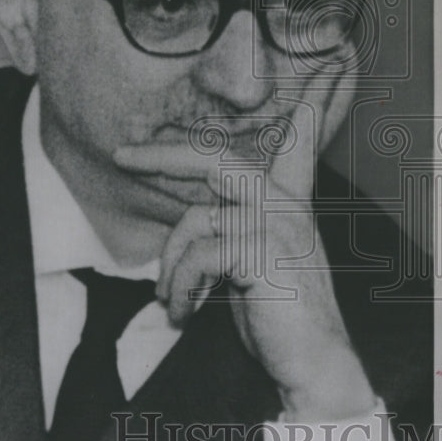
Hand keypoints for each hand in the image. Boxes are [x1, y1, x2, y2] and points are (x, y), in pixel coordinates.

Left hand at [113, 81, 376, 421]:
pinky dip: (180, 287)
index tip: (319, 75)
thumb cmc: (279, 317)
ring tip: (170, 299)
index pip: (297, 144)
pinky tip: (182, 312)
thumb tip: (190, 223)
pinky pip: (199, 255)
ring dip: (173, 265)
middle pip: (217, 157)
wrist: (313, 365)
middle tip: (122, 154)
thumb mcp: (253, 265)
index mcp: (288, 203)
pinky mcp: (263, 252)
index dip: (304, 109)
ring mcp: (278, 225)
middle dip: (165, 152)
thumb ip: (230, 231)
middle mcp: (286, 205)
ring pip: (197, 219)